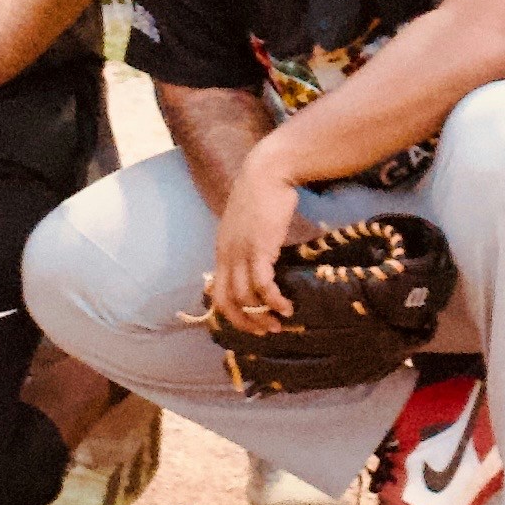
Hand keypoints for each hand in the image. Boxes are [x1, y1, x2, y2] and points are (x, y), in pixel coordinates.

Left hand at [202, 154, 304, 334]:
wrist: (268, 172)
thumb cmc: (262, 194)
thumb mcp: (247, 223)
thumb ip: (248, 243)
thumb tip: (263, 261)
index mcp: (221, 250)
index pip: (217, 292)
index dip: (232, 312)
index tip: (250, 321)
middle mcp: (226, 255)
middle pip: (227, 302)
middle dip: (245, 322)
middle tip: (264, 331)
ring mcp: (240, 253)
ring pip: (245, 298)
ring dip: (262, 316)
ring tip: (279, 323)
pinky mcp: (258, 249)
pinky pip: (263, 286)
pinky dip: (273, 301)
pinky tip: (286, 307)